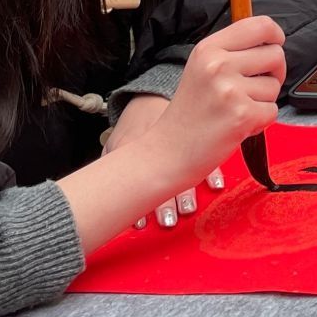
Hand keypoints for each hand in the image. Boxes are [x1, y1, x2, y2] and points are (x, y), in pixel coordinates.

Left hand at [105, 95, 222, 228]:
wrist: (154, 94)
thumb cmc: (135, 124)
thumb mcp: (116, 140)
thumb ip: (109, 162)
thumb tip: (101, 191)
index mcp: (133, 147)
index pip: (135, 180)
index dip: (139, 205)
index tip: (141, 223)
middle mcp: (157, 146)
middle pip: (163, 179)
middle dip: (166, 203)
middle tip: (168, 220)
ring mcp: (180, 141)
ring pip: (187, 170)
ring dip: (187, 194)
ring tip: (188, 208)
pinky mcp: (200, 136)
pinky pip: (209, 155)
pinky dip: (213, 172)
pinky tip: (214, 185)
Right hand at [132, 16, 284, 196]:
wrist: (167, 152)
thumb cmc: (189, 113)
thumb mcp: (202, 68)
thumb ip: (232, 51)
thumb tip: (272, 39)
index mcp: (208, 48)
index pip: (259, 25)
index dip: (275, 35)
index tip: (275, 44)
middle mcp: (218, 64)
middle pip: (275, 54)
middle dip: (273, 73)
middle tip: (252, 88)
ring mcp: (230, 89)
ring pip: (275, 86)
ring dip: (263, 101)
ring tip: (235, 110)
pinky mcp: (242, 114)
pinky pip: (272, 111)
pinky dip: (260, 122)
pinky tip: (237, 125)